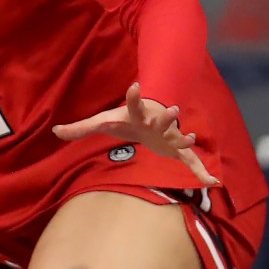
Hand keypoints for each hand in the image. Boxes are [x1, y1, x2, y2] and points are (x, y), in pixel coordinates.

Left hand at [52, 82, 219, 187]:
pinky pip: (190, 162)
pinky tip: (214, 183)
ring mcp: (168, 136)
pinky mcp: (176, 149)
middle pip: (161, 120)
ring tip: (192, 138)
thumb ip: (79, 129)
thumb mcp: (102, 123)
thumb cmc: (124, 120)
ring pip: (178, 138)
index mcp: (136, 116)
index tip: (135, 85)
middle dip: (168, 116)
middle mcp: (155, 124)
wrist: (151, 118)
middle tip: (175, 110)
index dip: (133, 96)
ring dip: (185, 139)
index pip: (133, 104)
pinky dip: (200, 172)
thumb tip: (54, 132)